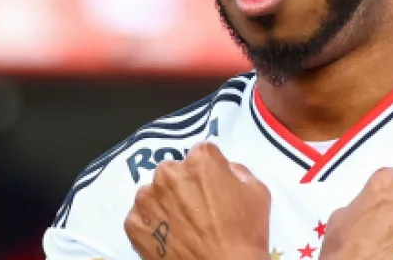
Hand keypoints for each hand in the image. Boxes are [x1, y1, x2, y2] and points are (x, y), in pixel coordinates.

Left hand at [125, 142, 270, 259]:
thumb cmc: (245, 234)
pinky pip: (141, 217)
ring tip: (183, 226)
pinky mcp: (133, 224)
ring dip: (165, 203)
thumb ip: (238, 170)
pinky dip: (152, 225)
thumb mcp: (258, 192)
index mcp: (200, 160)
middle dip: (184, 185)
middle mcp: (168, 173)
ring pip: (154, 193)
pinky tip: (170, 237)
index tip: (214, 188)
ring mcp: (147, 199)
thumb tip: (224, 169)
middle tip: (199, 209)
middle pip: (174, 171)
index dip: (210, 171)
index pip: (202, 154)